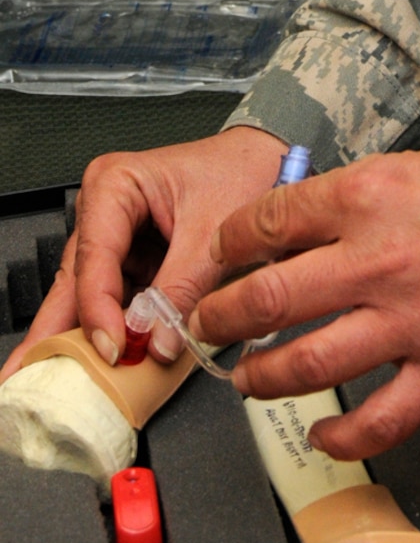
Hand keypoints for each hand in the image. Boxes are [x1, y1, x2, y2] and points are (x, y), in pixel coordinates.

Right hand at [1, 126, 285, 380]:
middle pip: (77, 280)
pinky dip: (115, 332)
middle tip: (29, 376)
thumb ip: (183, 289)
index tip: (110, 347)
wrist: (268, 161)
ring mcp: (116, 238)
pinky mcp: (133, 261)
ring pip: (91, 297)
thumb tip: (157, 342)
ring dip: (84, 339)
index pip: (94, 257)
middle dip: (55, 332)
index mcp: (115, 185)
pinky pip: (118, 302)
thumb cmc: (240, 171)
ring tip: (64, 380)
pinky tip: (103, 364)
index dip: (97, 309)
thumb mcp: (213, 232)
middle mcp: (105, 210)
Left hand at [192, 134, 419, 458]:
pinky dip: (342, 436)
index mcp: (370, 196)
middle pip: (270, 297)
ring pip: (307, 364)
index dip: (232, 240)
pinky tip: (323, 431)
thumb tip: (304, 218)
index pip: (270, 220)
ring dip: (262, 377)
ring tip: (247, 377)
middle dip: (224, 314)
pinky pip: (379, 420)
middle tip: (211, 321)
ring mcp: (410, 320)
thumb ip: (358, 191)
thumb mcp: (416, 159)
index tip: (225, 252)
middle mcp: (379, 260)